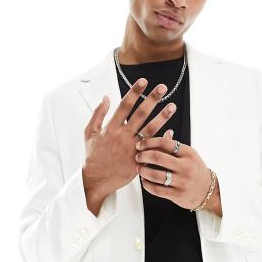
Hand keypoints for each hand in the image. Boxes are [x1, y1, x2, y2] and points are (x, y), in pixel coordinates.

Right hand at [82, 78, 176, 197]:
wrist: (96, 180)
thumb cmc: (93, 156)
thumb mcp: (89, 133)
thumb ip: (98, 114)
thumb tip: (106, 97)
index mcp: (110, 128)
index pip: (124, 105)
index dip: (134, 92)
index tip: (143, 81)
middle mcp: (123, 136)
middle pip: (140, 114)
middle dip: (152, 99)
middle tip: (163, 88)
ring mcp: (132, 148)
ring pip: (150, 129)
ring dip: (162, 117)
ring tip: (172, 106)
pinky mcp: (138, 160)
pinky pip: (153, 148)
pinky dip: (162, 139)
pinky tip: (172, 130)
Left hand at [134, 135, 213, 209]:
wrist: (208, 190)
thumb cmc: (194, 169)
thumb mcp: (189, 155)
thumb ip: (176, 146)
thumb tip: (166, 131)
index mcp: (188, 153)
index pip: (165, 143)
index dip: (149, 142)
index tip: (140, 145)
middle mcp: (186, 166)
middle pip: (158, 157)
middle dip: (143, 156)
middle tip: (137, 156)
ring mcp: (182, 181)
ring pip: (155, 175)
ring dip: (143, 171)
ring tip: (139, 168)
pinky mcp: (178, 195)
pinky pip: (157, 190)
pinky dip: (147, 184)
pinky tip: (144, 180)